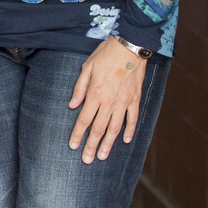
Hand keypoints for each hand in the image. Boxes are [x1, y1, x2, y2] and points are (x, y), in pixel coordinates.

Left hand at [67, 37, 147, 162]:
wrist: (129, 47)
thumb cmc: (105, 55)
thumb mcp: (87, 67)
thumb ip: (79, 88)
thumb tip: (72, 105)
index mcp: (95, 94)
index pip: (84, 119)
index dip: (78, 134)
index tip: (73, 146)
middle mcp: (110, 101)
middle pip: (99, 128)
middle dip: (92, 146)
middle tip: (87, 160)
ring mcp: (124, 102)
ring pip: (115, 128)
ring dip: (108, 144)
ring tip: (103, 156)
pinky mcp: (135, 100)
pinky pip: (132, 119)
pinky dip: (129, 130)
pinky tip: (125, 140)